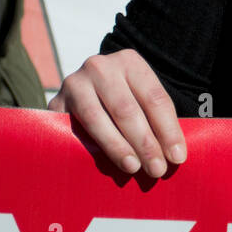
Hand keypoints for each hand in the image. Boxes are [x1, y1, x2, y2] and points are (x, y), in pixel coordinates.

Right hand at [49, 48, 186, 177]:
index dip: (168, 129)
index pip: (154, 98)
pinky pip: (74, 129)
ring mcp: (74, 83)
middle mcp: (101, 67)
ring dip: (117, 147)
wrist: (81, 92)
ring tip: (133, 168)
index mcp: (130, 61)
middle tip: (157, 169)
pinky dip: (89, 148)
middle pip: (127, 109)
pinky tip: (102, 165)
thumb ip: (155, 119)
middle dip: (145, 143)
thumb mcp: (140, 97)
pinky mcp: (54, 104)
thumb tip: (175, 155)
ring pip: (97, 119)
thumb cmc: (123, 99)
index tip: (178, 157)